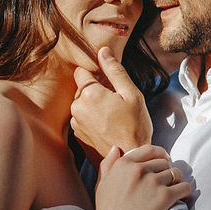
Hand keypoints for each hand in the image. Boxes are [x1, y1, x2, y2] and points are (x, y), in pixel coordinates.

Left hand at [71, 47, 152, 165]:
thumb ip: (115, 71)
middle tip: (116, 105)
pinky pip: (82, 121)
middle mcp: (76, 107)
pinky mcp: (77, 137)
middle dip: (95, 92)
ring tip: (112, 119)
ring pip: (82, 106)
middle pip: (82, 89)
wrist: (129, 158)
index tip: (109, 85)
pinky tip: (107, 129)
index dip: (96, 75)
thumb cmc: (135, 126)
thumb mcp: (131, 94)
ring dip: (93, 108)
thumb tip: (103, 51)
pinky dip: (92, 122)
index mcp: (89, 93)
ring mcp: (75, 124)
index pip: (82, 72)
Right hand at [93, 144, 190, 209]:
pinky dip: (185, 191)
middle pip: (164, 163)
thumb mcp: (102, 184)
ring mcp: (152, 183)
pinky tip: (181, 196)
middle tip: (165, 182)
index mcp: (124, 164)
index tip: (165, 159)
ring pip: (176, 173)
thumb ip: (108, 164)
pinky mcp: (164, 197)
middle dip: (166, 171)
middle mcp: (139, 170)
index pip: (150, 150)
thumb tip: (116, 148)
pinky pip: (184, 187)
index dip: (160, 154)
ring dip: (176, 181)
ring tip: (173, 190)